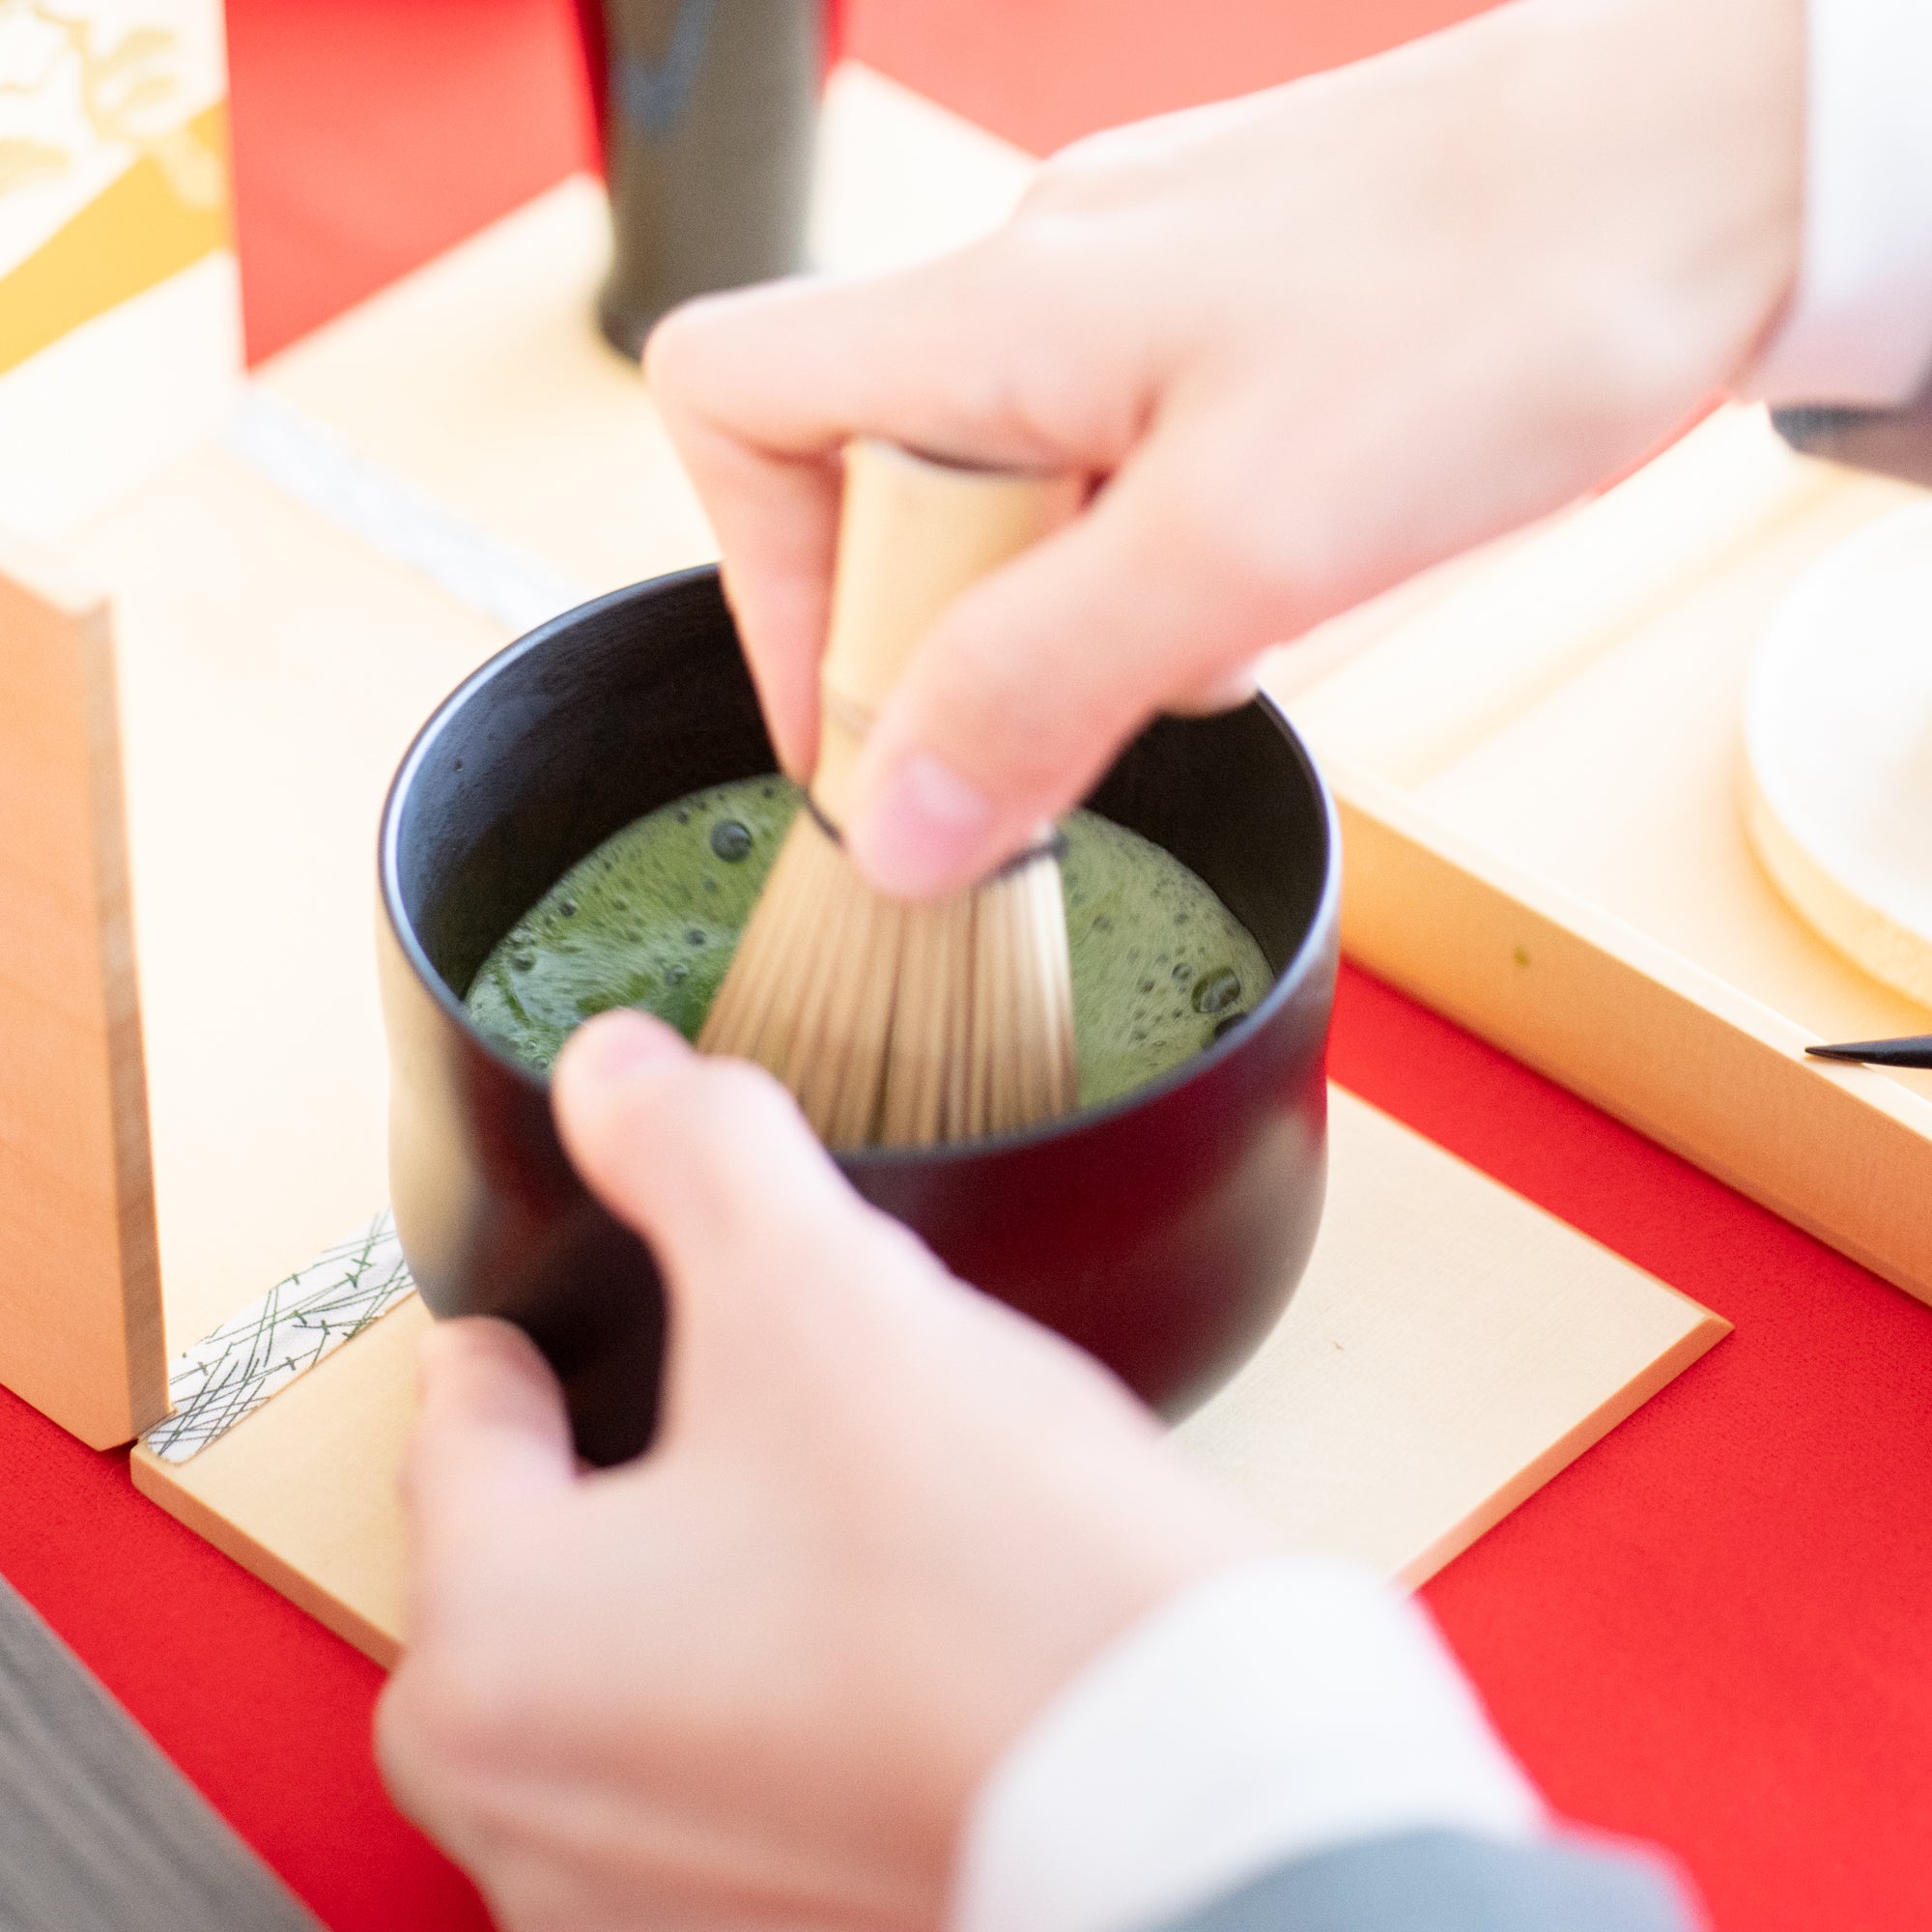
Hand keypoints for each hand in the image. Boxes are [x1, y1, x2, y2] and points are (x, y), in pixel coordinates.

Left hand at [377, 1011, 1266, 1931]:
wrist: (1204, 1790)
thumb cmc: (997, 1582)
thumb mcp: (822, 1296)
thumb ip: (693, 1152)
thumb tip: (611, 1072)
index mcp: (492, 1659)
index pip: (464, 1426)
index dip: (534, 1335)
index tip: (551, 1321)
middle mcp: (530, 1812)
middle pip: (542, 1550)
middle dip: (627, 1459)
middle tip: (732, 1395)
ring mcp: (639, 1894)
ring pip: (637, 1659)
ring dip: (703, 1579)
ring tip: (833, 1511)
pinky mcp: (763, 1921)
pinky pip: (722, 1757)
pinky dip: (773, 1686)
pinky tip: (883, 1627)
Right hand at [646, 0, 1798, 897]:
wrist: (1722, 163)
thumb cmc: (1511, 298)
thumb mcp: (1242, 541)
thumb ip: (1041, 683)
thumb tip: (898, 823)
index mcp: (993, 311)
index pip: (731, 401)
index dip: (761, 584)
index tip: (865, 721)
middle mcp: (1039, 284)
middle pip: (876, 482)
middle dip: (961, 630)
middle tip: (1090, 694)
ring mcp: (1137, 295)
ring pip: (1020, 493)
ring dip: (1088, 609)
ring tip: (1232, 620)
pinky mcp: (1234, 325)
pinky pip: (1133, 469)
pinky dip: (1175, 558)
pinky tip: (1288, 570)